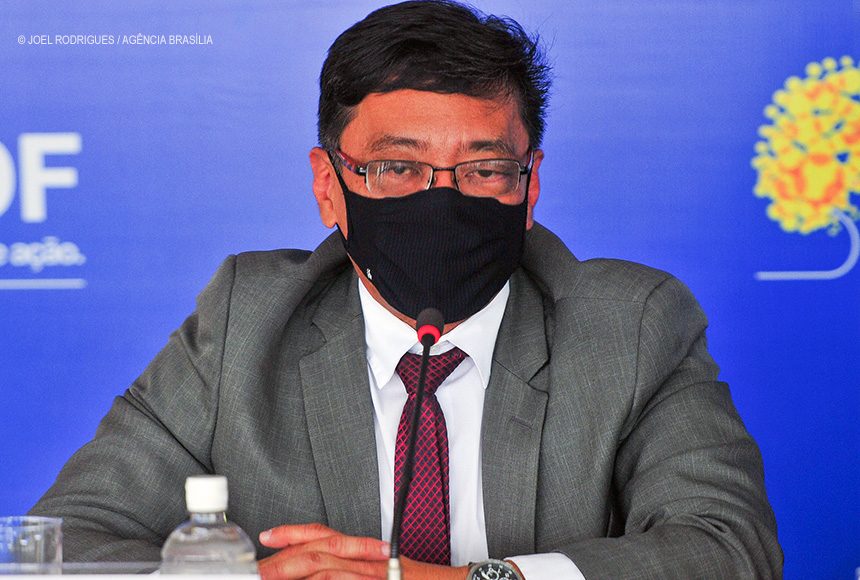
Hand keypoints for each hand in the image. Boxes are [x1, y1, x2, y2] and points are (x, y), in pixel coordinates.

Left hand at [258, 522, 467, 579]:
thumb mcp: (383, 571)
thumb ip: (354, 570)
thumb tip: (325, 574)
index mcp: (366, 553)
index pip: (325, 535)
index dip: (294, 532)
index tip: (268, 535)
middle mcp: (367, 560)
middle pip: (317, 550)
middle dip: (282, 560)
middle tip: (257, 569)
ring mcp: (372, 574)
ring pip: (324, 567)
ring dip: (293, 572)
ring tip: (269, 577)